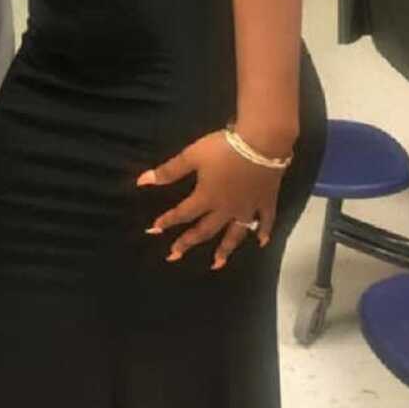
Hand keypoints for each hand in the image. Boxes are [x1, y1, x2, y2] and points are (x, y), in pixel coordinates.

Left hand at [137, 131, 285, 269]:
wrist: (261, 143)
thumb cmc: (224, 149)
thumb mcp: (192, 156)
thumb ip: (169, 171)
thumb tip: (141, 182)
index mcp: (207, 198)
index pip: (183, 213)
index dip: (168, 221)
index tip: (154, 229)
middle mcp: (226, 209)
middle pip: (205, 230)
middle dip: (188, 243)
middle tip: (174, 256)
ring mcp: (248, 208)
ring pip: (235, 234)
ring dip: (225, 250)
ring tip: (216, 264)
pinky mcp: (266, 201)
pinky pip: (265, 221)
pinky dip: (264, 232)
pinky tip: (262, 242)